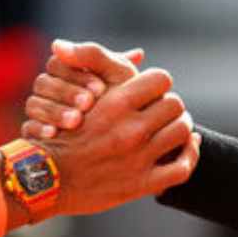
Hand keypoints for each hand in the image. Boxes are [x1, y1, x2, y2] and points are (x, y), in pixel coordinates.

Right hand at [22, 40, 142, 138]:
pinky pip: (28, 128)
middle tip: (88, 105)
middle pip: (43, 83)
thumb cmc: (128, 99)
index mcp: (68, 69)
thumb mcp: (117, 74)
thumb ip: (93, 54)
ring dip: (55, 111)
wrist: (133, 136)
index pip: (57, 64)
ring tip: (76, 121)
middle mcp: (51, 87)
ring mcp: (41, 110)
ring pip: (34, 104)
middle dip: (67, 93)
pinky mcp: (35, 132)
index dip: (77, 75)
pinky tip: (54, 134)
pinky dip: (40, 129)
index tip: (100, 89)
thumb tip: (57, 44)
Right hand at [35, 65, 198, 217]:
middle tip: (165, 108)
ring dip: (183, 126)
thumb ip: (99, 63)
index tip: (153, 88)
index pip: (161, 79)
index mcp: (116, 103)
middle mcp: (130, 130)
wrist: (47, 178)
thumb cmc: (61, 131)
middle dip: (171, 104)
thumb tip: (135, 51)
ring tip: (176, 125)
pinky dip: (190, 155)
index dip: (158, 81)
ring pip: (182, 132)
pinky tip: (188, 147)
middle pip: (175, 104)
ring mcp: (138, 159)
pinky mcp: (141, 185)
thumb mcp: (76, 91)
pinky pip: (182, 169)